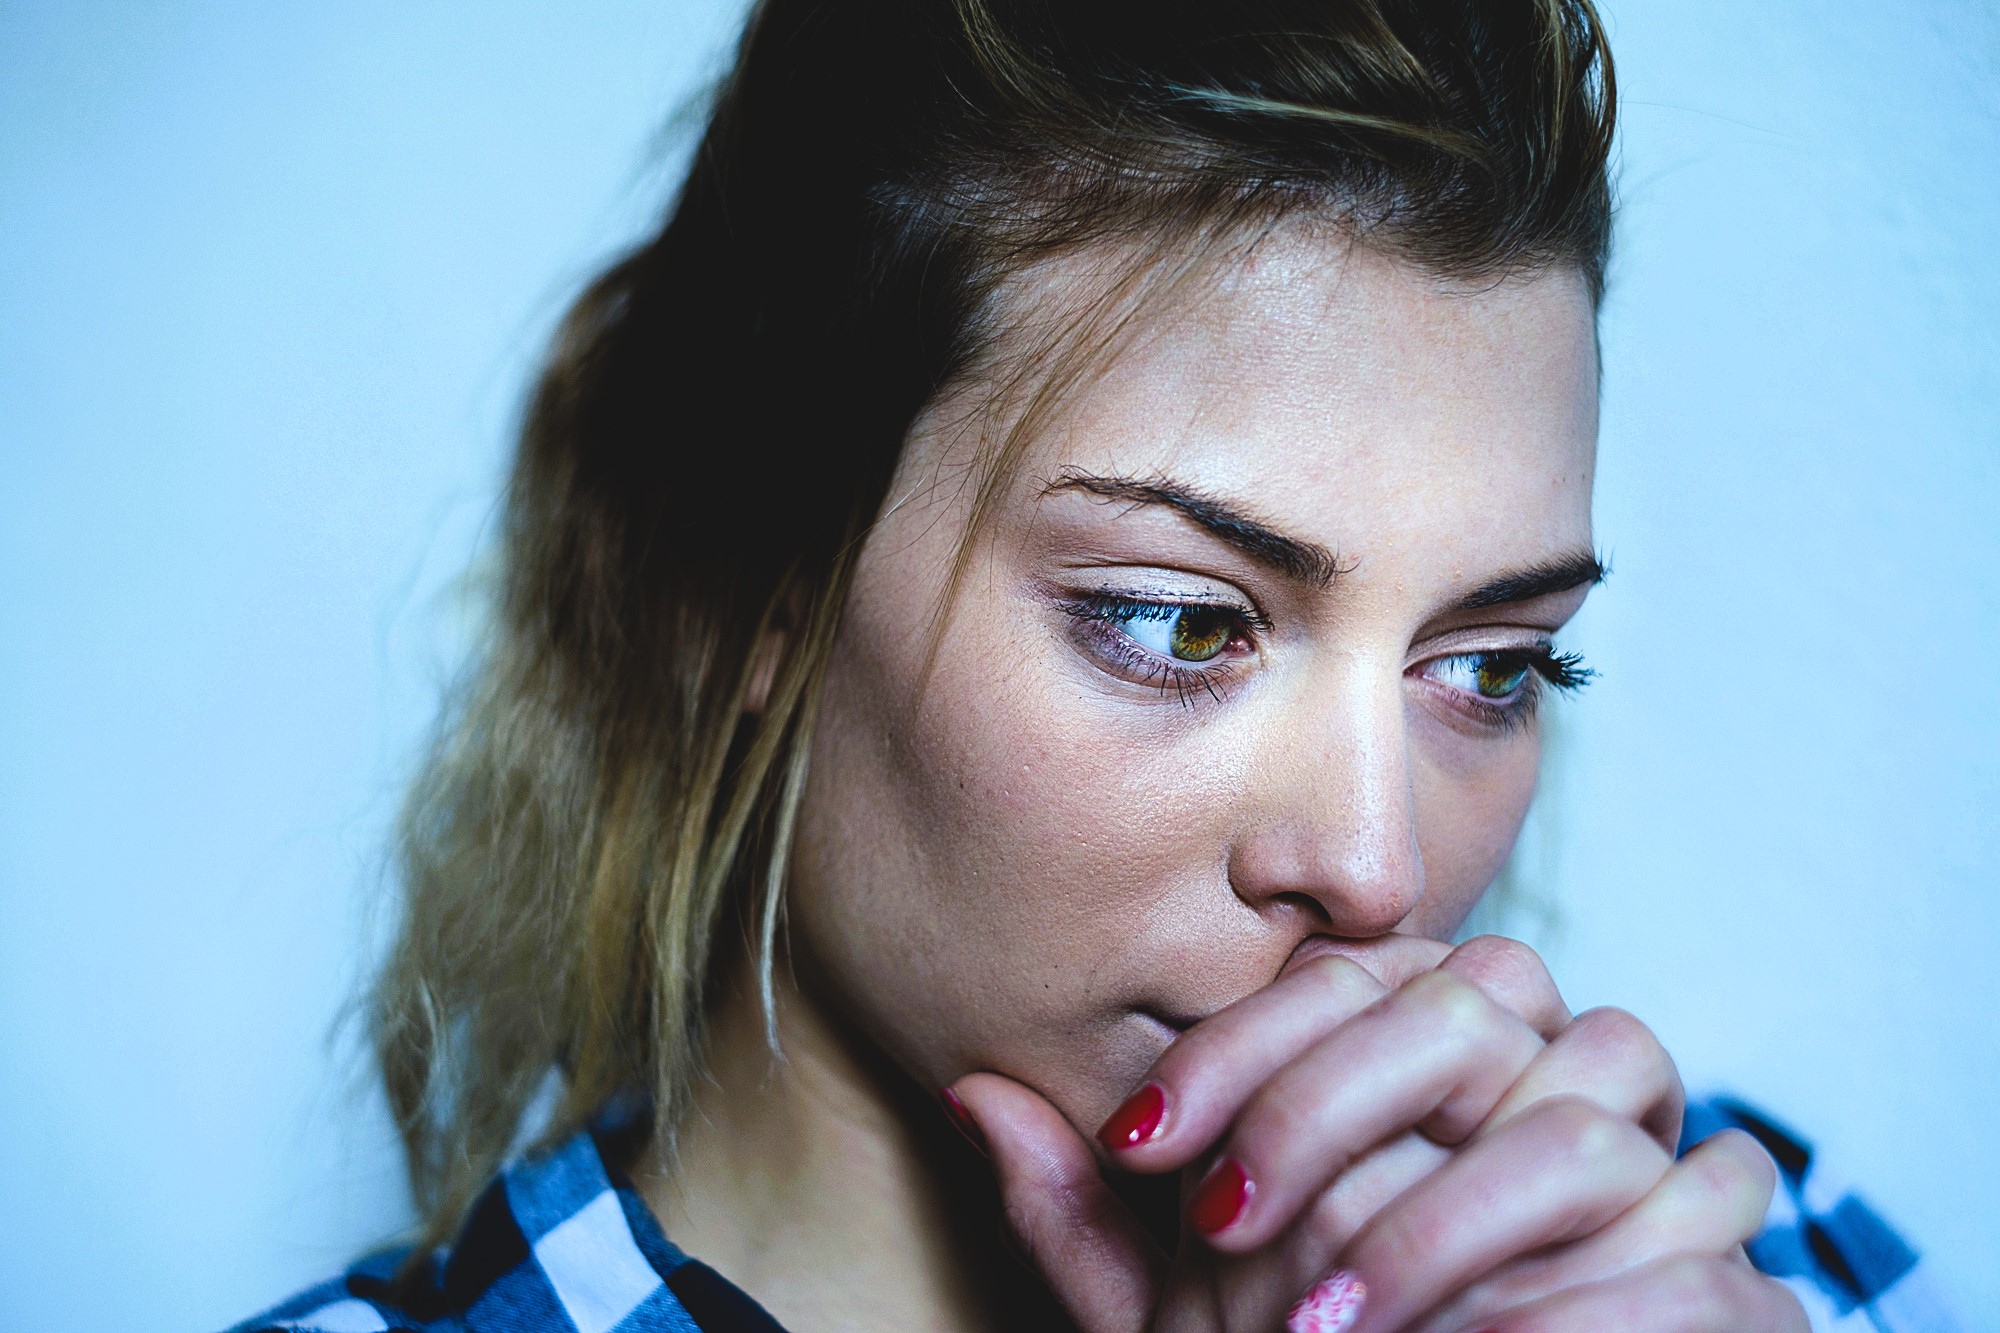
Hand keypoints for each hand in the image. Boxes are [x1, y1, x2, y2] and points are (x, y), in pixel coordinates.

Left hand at [947, 935, 1805, 1331]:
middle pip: (1465, 1011)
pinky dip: (1573, 1297)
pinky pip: (1695, 1225)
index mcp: (1425, 1062)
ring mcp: (1657, 1167)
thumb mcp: (1177, 1313)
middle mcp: (1547, 1082)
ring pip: (1584, 1112)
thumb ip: (1092, 1216)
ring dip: (1440, 1220)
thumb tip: (971, 1094)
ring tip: (1318, 1323)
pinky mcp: (1726, 1272)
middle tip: (1222, 1228)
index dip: (1238, 1048)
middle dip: (1329, 1108)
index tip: (1136, 1145)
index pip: (1346, 979)